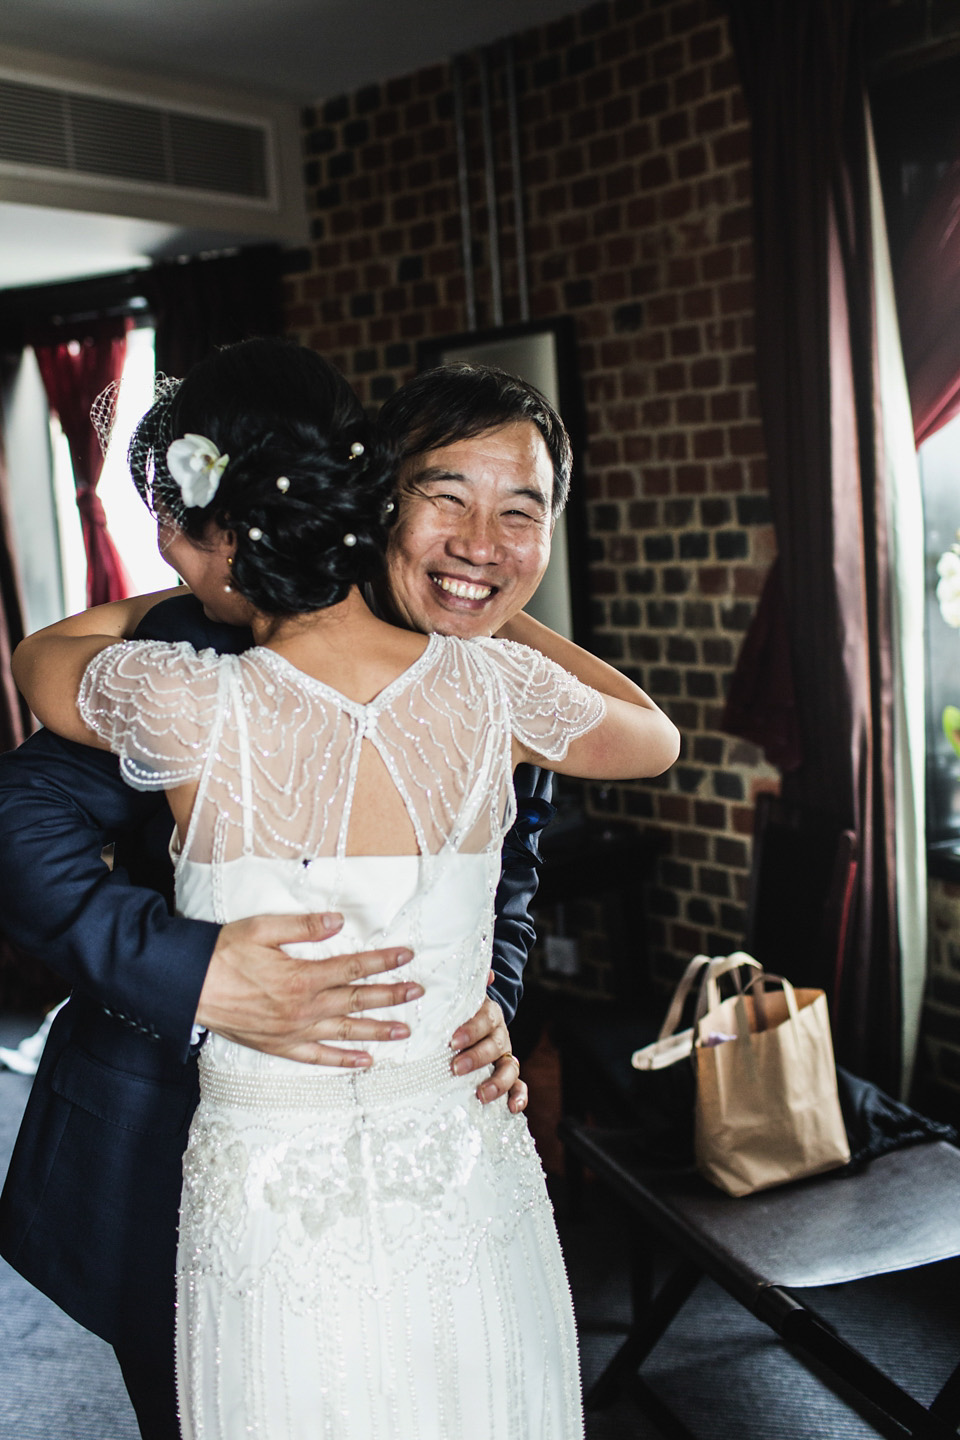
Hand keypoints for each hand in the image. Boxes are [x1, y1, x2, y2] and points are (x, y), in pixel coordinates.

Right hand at [196, 912, 421, 1065]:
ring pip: (345, 1032)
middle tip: (418, 992)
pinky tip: (365, 1062)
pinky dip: (343, 1060)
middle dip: (391, 996)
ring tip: (405, 1030)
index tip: (407, 956)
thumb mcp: (261, 929)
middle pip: (356, 1001)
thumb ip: (303, 926)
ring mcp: (292, 1031)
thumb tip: (338, 921)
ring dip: (377, 1030)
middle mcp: (302, 1008)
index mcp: (301, 977)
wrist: (187, 987)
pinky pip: (318, 1057)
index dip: (383, 961)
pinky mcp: (279, 1046)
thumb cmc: (222, 954)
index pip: (353, 967)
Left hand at [450, 976, 527, 1113]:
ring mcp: (505, 1056)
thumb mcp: (462, 1000)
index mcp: (489, 1016)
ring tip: (481, 1094)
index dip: (471, 1030)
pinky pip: (519, 1085)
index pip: (484, 1021)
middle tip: (456, 1067)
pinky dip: (519, 1096)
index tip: (452, 1040)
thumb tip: (486, 973)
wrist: (478, 1023)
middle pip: (495, 1046)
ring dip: (497, 1082)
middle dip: (477, 1058)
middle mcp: (500, 1036)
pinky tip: (514, 1109)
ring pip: (509, 1068)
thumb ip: (468, 987)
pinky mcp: (507, 1074)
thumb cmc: (462, 1015)